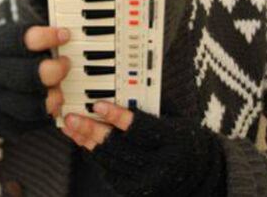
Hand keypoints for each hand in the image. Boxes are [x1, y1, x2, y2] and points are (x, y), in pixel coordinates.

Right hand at [0, 22, 70, 138]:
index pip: (23, 41)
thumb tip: (66, 39)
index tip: (65, 36)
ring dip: (52, 99)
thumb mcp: (5, 39)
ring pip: (29, 106)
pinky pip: (27, 122)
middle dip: (54, 71)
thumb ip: (33, 40)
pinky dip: (44, 115)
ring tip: (60, 91)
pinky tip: (50, 105)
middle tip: (66, 64)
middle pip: (27, 76)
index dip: (48, 38)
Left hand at [62, 102, 226, 196]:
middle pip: (119, 146)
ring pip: (109, 159)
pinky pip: (108, 169)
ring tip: (71, 125)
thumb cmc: (183, 137)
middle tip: (73, 115)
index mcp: (173, 140)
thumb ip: (151, 102)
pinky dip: (93, 153)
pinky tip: (81, 139)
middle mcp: (160, 164)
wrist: (196, 173)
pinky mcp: (134, 189)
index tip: (98, 104)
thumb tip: (126, 80)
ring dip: (86, 140)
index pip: (141, 129)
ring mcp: (146, 180)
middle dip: (92, 129)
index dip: (117, 116)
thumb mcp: (175, 116)